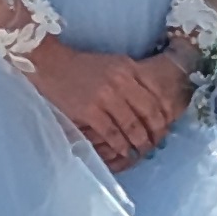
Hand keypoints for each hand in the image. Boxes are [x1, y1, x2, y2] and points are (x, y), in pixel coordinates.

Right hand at [31, 41, 189, 168]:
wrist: (51, 65)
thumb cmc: (83, 67)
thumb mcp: (114, 64)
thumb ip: (133, 78)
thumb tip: (155, 99)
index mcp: (129, 69)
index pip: (156, 95)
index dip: (164, 115)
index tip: (165, 127)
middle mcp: (121, 82)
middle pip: (148, 113)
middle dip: (156, 132)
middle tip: (157, 144)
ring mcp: (105, 97)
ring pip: (132, 126)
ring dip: (140, 143)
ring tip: (142, 151)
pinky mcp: (90, 111)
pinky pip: (112, 134)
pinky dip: (121, 146)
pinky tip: (124, 152)